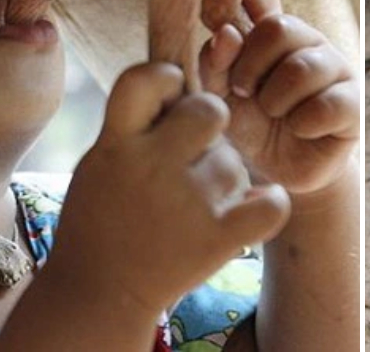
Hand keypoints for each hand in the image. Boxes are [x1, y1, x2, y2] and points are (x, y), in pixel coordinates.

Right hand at [46, 63, 290, 313]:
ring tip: (196, 205)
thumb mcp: (101, 161)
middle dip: (208, 125)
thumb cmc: (103, 218)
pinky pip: (271, 203)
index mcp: (115, 143)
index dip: (165, 77)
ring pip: (235, 161)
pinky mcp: (218, 238)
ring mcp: (187, 202)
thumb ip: (135, 123)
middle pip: (210, 109)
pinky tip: (248, 210)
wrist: (98, 293)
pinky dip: (267, 204)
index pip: (146, 76)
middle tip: (192, 155)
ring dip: (225, 177)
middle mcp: (151, 166)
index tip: (168, 98)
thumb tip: (181, 76)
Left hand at [200, 0, 359, 195]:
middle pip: (278, 28)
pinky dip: (302, 123)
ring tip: (273, 114)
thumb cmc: (252, 125)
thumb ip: (216, 64)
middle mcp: (306, 40)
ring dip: (275, 100)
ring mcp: (335, 67)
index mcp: (271, 30)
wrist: (281, 172)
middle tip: (243, 92)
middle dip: (250, 67)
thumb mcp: (222, 96)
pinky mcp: (354, 102)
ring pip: (300, 69)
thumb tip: (225, 34)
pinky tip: (301, 130)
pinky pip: (326, 104)